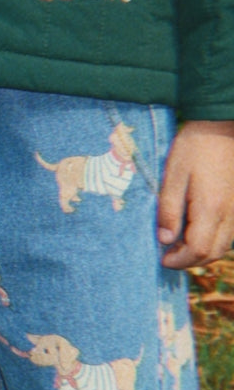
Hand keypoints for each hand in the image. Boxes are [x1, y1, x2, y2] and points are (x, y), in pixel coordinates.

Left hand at [158, 120, 233, 268]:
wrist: (220, 129)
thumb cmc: (193, 149)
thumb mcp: (172, 176)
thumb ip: (168, 209)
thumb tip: (164, 239)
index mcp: (210, 209)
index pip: (199, 250)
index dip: (180, 260)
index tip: (161, 259)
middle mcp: (229, 215)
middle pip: (213, 252)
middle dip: (190, 260)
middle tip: (167, 256)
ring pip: (224, 246)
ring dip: (202, 253)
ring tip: (178, 247)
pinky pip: (229, 234)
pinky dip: (213, 242)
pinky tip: (195, 233)